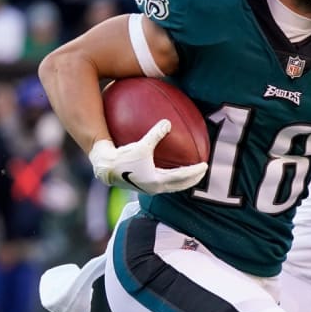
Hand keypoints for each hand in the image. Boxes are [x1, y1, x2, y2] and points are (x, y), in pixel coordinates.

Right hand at [89, 120, 207, 194]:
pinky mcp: (143, 186)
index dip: (195, 172)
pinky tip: (170, 169)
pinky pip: (163, 184)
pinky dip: (172, 178)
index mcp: (157, 180)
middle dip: (193, 179)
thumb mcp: (141, 145)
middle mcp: (155, 187)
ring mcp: (149, 188)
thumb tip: (168, 122)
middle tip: (203, 171)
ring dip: (183, 181)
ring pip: (172, 187)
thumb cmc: (122, 157)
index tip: (205, 166)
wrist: (105, 169)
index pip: (182, 177)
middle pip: (180, 186)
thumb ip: (156, 134)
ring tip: (191, 173)